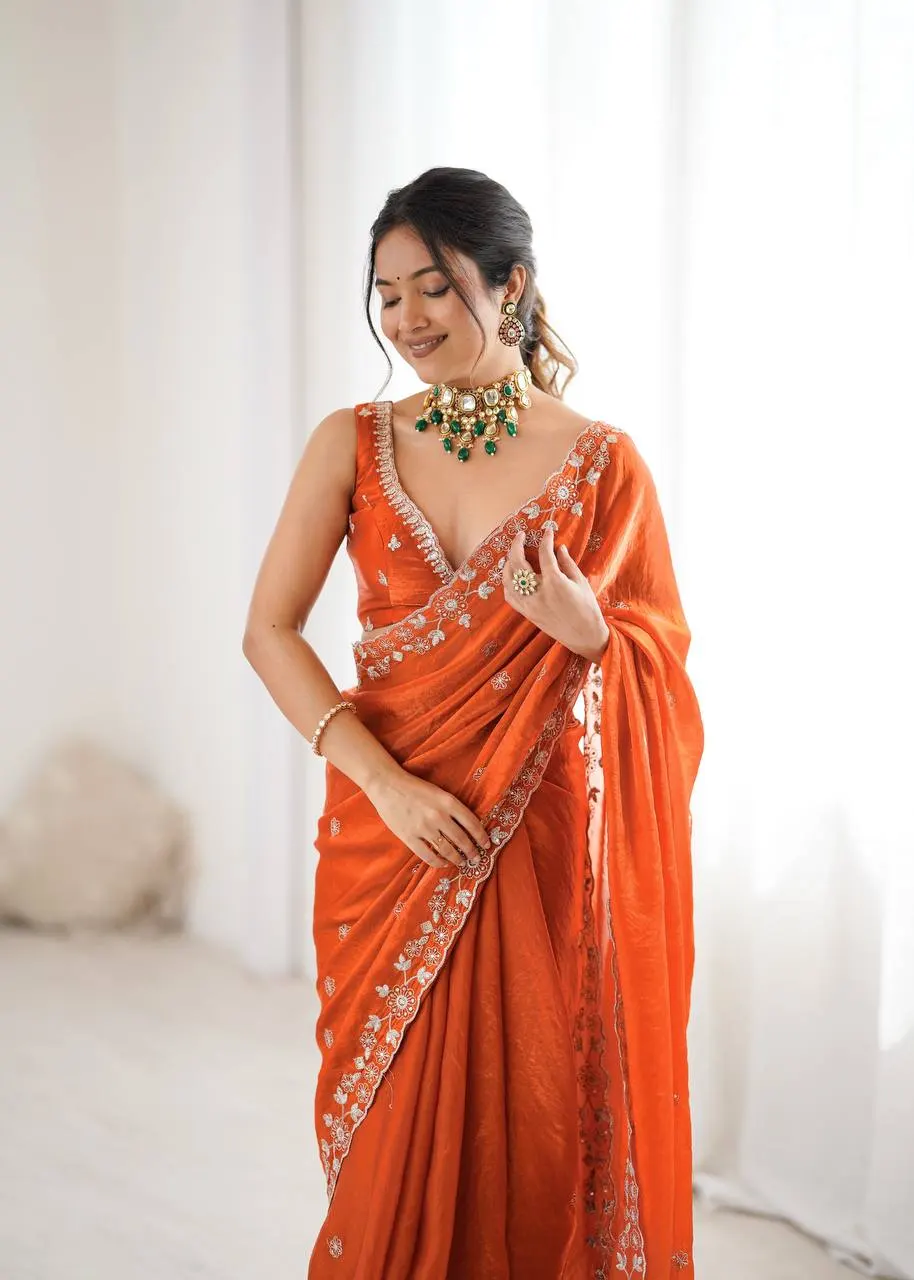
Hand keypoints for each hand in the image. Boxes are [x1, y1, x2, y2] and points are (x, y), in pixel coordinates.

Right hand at [365, 768, 491, 870]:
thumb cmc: (415, 787)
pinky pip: (428, 855)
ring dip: (457, 859)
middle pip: (462, 840)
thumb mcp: (439, 793)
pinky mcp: (410, 837)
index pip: (472, 823)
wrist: (388, 786)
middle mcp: (439, 816)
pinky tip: (443, 863)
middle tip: (477, 858)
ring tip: (462, 862)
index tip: (487, 844)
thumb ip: (452, 809)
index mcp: (448, 802)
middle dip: (472, 851)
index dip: (482, 836)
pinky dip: (439, 862)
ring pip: (447, 850)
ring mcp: (424, 828)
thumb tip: (468, 828)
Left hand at [501, 525, 608, 662]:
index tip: (548, 531)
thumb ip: (567, 563)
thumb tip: (558, 548)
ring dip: (508, 563)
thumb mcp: (581, 583)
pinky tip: (511, 575)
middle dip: (517, 545)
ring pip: (509, 579)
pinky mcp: (527, 613)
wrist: (585, 636)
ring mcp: (530, 604)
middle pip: (518, 563)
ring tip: (513, 553)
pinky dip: (507, 583)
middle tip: (521, 535)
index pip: (545, 554)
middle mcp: (539, 593)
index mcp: (555, 583)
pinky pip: (510, 596)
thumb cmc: (587, 609)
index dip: (545, 539)